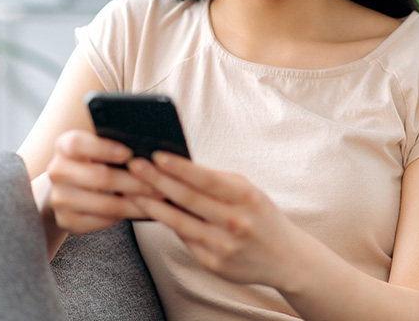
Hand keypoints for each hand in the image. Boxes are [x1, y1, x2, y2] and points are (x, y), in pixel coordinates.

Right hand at [42, 129, 163, 234]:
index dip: (103, 148)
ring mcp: (60, 199)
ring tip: (160, 198)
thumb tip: (149, 149)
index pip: (78, 144)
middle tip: (161, 182)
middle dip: (135, 181)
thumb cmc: (94, 161)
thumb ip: (115, 143)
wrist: (67, 188)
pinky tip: (145, 210)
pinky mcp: (68, 222)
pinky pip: (104, 221)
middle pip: (100, 177)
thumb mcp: (97, 146)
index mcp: (64, 146)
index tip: (129, 153)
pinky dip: (127, 216)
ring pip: (106, 204)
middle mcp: (57, 172)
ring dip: (137, 202)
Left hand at [128, 152, 302, 287]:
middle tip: (135, 166)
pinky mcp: (213, 263)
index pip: (207, 179)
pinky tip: (151, 212)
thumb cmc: (261, 216)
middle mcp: (235, 222)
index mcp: (246, 197)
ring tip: (133, 190)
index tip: (157, 155)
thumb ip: (218, 181)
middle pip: (188, 198)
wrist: (285, 258)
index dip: (180, 167)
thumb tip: (179, 166)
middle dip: (158, 180)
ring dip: (153, 205)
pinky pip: (184, 239)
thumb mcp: (248, 192)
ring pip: (180, 222)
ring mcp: (223, 245)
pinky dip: (166, 224)